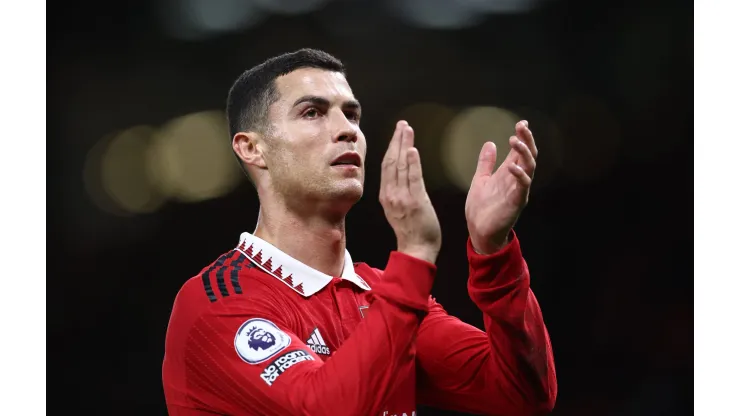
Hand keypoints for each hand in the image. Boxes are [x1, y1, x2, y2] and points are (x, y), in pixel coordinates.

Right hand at [380, 121, 441, 263]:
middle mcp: (391, 194)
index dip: (391, 147)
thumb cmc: (411, 231)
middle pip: (392, 162)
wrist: (416, 249)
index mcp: (386, 196)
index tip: (396, 133)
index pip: (387, 166)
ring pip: (401, 166)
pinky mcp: (415, 201)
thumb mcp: (397, 210)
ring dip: (404, 145)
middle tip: (402, 124)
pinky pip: (413, 178)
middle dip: (396, 140)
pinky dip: (412, 163)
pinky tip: (412, 149)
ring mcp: (402, 198)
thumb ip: (397, 193)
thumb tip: (399, 177)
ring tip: (407, 129)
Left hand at [465, 120, 537, 253]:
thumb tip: (490, 143)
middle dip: (527, 140)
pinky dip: (519, 175)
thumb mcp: (480, 180)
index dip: (523, 136)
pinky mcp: (516, 202)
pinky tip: (512, 165)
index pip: (519, 151)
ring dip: (523, 153)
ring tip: (515, 140)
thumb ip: (486, 163)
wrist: (479, 231)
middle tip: (522, 127)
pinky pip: (522, 186)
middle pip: (528, 155)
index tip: (521, 123)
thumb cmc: (481, 208)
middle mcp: (516, 180)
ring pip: (529, 167)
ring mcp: (518, 190)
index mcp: (508, 173)